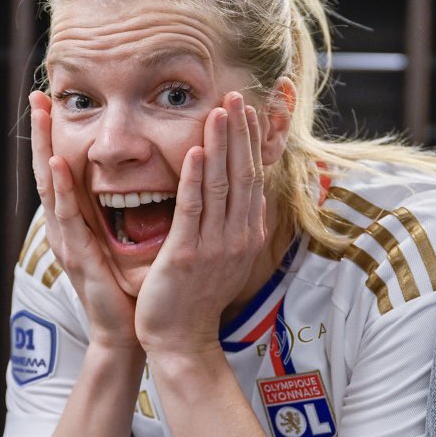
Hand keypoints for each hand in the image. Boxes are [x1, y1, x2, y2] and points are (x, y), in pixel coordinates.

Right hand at [30, 90, 138, 348]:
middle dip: (41, 133)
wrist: (129, 332)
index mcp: (78, 225)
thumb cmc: (130, 288)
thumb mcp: (124, 243)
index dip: (55, 138)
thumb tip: (144, 182)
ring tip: (39, 114)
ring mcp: (69, 242)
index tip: (52, 103)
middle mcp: (67, 229)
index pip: (64, 172)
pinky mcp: (80, 257)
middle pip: (48, 171)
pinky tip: (59, 162)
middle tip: (36, 95)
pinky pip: (70, 216)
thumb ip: (126, 214)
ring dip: (44, 147)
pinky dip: (63, 188)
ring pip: (52, 186)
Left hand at [135, 91, 265, 354]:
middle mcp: (238, 237)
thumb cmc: (197, 298)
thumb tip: (241, 197)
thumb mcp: (224, 257)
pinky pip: (194, 210)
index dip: (250, 142)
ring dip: (220, 144)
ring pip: (221, 185)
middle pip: (242, 174)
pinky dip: (195, 179)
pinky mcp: (187, 255)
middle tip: (236, 95)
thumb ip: (231, 225)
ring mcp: (215, 246)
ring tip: (219, 110)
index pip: (252, 178)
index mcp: (246, 234)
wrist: (183, 341)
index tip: (247, 110)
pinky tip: (195, 151)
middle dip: (239, 133)